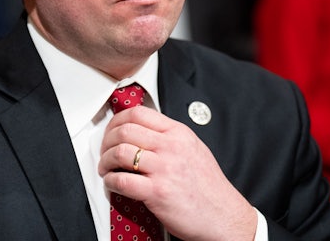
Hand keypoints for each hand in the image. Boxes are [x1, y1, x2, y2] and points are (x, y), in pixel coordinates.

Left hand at [99, 106, 255, 240]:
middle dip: (107, 140)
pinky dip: (110, 181)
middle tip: (104, 150)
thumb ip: (170, 137)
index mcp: (178, 133)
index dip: (117, 120)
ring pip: (120, 152)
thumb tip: (143, 130)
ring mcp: (164, 169)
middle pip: (125, 130)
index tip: (111, 129)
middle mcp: (171, 147)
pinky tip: (112, 183)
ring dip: (105, 160)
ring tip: (106, 168)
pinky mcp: (157, 192)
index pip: (139, 113)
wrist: (224, 216)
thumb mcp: (193, 149)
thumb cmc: (209, 187)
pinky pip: (122, 181)